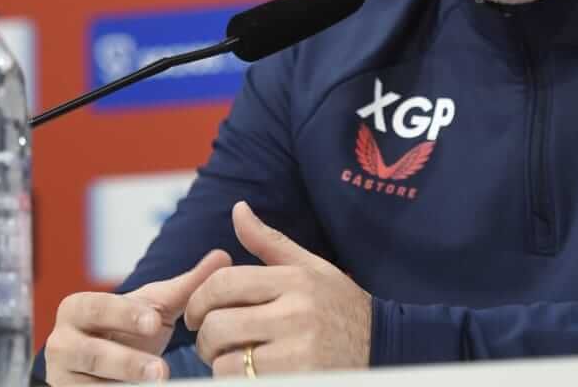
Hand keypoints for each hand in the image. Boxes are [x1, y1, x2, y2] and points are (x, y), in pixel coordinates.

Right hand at [44, 249, 231, 383]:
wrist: (102, 366)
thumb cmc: (129, 329)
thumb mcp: (154, 306)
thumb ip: (187, 285)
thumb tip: (223, 256)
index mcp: (77, 308)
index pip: (98, 307)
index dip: (125, 315)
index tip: (154, 322)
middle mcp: (60, 342)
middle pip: (90, 352)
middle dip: (126, 361)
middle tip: (161, 370)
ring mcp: (62, 376)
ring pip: (89, 384)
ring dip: (123, 385)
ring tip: (158, 384)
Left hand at [185, 202, 371, 376]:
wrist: (381, 345)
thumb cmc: (339, 304)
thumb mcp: (310, 267)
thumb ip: (269, 241)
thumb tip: (238, 208)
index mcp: (294, 279)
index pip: (224, 283)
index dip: (198, 300)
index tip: (195, 315)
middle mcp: (296, 313)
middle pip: (218, 325)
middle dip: (204, 338)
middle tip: (212, 343)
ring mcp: (298, 351)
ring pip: (225, 361)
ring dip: (219, 364)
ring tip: (233, 360)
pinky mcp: (298, 378)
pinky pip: (242, 384)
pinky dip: (237, 382)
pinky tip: (250, 375)